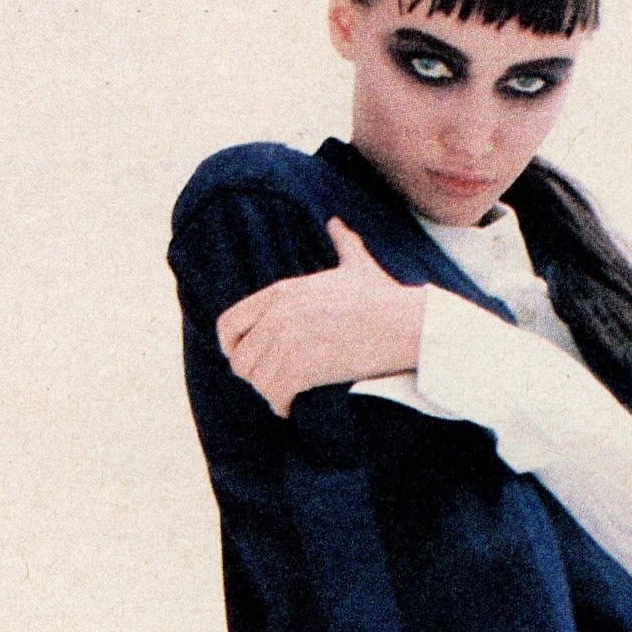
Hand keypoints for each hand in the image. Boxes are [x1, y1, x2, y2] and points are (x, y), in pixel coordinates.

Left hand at [215, 218, 426, 417]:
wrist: (403, 323)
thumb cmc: (383, 297)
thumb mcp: (356, 265)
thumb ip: (342, 244)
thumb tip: (337, 223)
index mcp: (281, 293)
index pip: (229, 324)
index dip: (231, 346)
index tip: (244, 358)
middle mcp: (278, 317)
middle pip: (240, 360)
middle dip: (254, 375)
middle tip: (272, 382)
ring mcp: (288, 343)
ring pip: (257, 381)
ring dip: (268, 393)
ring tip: (283, 397)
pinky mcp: (303, 369)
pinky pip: (275, 396)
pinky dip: (280, 406)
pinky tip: (289, 408)